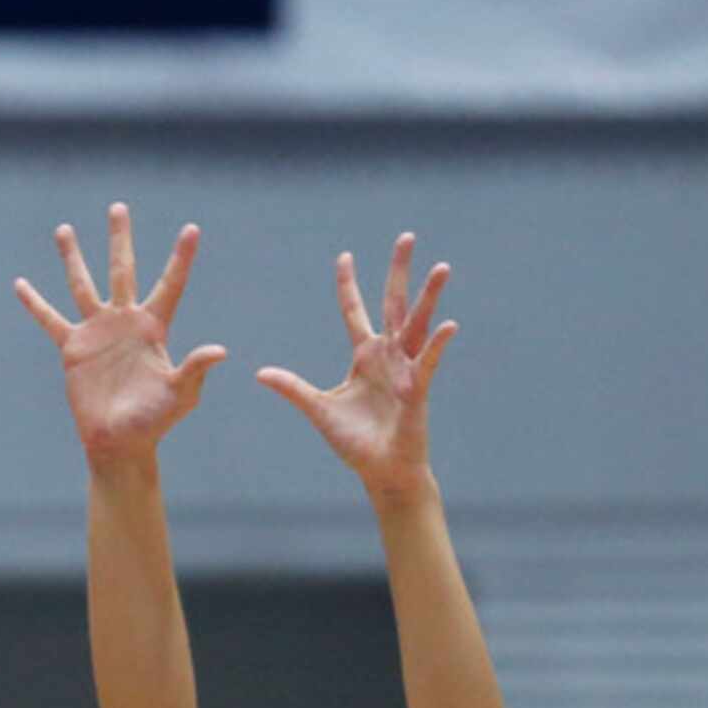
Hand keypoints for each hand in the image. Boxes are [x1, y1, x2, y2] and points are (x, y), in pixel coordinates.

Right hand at [16, 203, 226, 473]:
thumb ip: (195, 369)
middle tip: (118, 207)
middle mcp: (125, 321)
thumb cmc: (154, 421)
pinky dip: (35, 303)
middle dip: (120, 239)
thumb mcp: (180, 395)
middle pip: (122, 270)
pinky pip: (50, 319)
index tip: (192, 228)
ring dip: (74, 257)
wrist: (119, 441)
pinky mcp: (73, 348)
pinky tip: (21, 284)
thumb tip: (220, 351)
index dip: (181, 257)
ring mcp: (97, 331)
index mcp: (154, 327)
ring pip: (83, 285)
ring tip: (65, 228)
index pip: (170, 283)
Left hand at [255, 234, 457, 509]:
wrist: (381, 471)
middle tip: (405, 236)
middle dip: (398, 271)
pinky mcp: (418, 389)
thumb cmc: (355, 441)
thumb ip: (293, 388)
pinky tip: (447, 325)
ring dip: (429, 297)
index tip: (344, 255)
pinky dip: (436, 345)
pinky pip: (427, 362)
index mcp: (364, 356)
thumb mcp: (318, 409)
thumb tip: (260, 372)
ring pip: (416, 325)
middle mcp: (387, 355)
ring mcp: (405, 369)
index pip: (354, 311)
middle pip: (392, 304)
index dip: (348, 284)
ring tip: (441, 266)